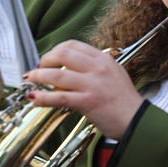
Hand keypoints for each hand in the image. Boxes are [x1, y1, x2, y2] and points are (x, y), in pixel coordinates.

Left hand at [23, 40, 144, 139]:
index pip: (74, 46)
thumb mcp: (114, 75)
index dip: (56, 50)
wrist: (137, 120)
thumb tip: (73, 70)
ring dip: (39, 76)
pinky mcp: (87, 101)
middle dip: (45, 60)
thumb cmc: (126, 102)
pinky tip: (34, 98)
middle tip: (38, 68)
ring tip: (30, 80)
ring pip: (57, 75)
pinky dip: (43, 97)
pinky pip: (59, 97)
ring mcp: (92, 84)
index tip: (49, 58)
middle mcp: (97, 68)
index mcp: (104, 60)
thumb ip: (96, 69)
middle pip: (63, 55)